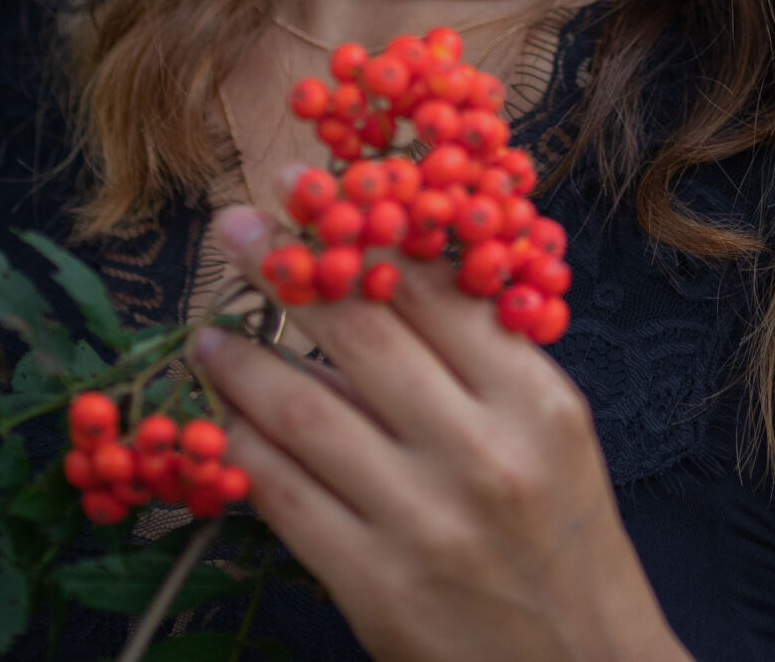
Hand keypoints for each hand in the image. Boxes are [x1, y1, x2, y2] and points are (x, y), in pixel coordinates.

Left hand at [196, 205, 690, 661]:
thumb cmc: (564, 537)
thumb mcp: (554, 428)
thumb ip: (484, 353)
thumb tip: (387, 263)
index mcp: (535, 398)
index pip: (432, 286)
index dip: (361, 224)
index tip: (305, 186)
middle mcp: (481, 452)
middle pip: (360, 331)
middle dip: (286, 265)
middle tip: (236, 227)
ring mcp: (422, 523)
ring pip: (304, 410)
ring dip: (242, 359)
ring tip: (210, 330)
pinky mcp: (374, 589)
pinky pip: (285, 496)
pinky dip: (242, 448)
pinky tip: (222, 420)